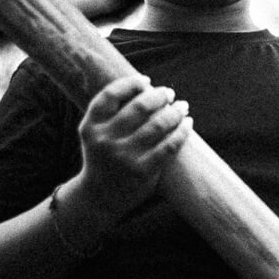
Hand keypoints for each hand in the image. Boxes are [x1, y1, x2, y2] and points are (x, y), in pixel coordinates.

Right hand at [78, 75, 191, 218]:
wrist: (99, 197)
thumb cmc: (103, 156)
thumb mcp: (96, 133)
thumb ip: (112, 111)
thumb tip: (148, 86)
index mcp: (91, 127)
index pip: (110, 95)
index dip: (130, 83)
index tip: (146, 81)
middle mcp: (105, 140)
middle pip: (138, 107)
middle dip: (158, 95)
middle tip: (169, 93)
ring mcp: (124, 157)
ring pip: (157, 124)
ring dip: (174, 111)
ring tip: (182, 107)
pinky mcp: (143, 171)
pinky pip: (169, 145)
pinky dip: (182, 131)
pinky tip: (188, 124)